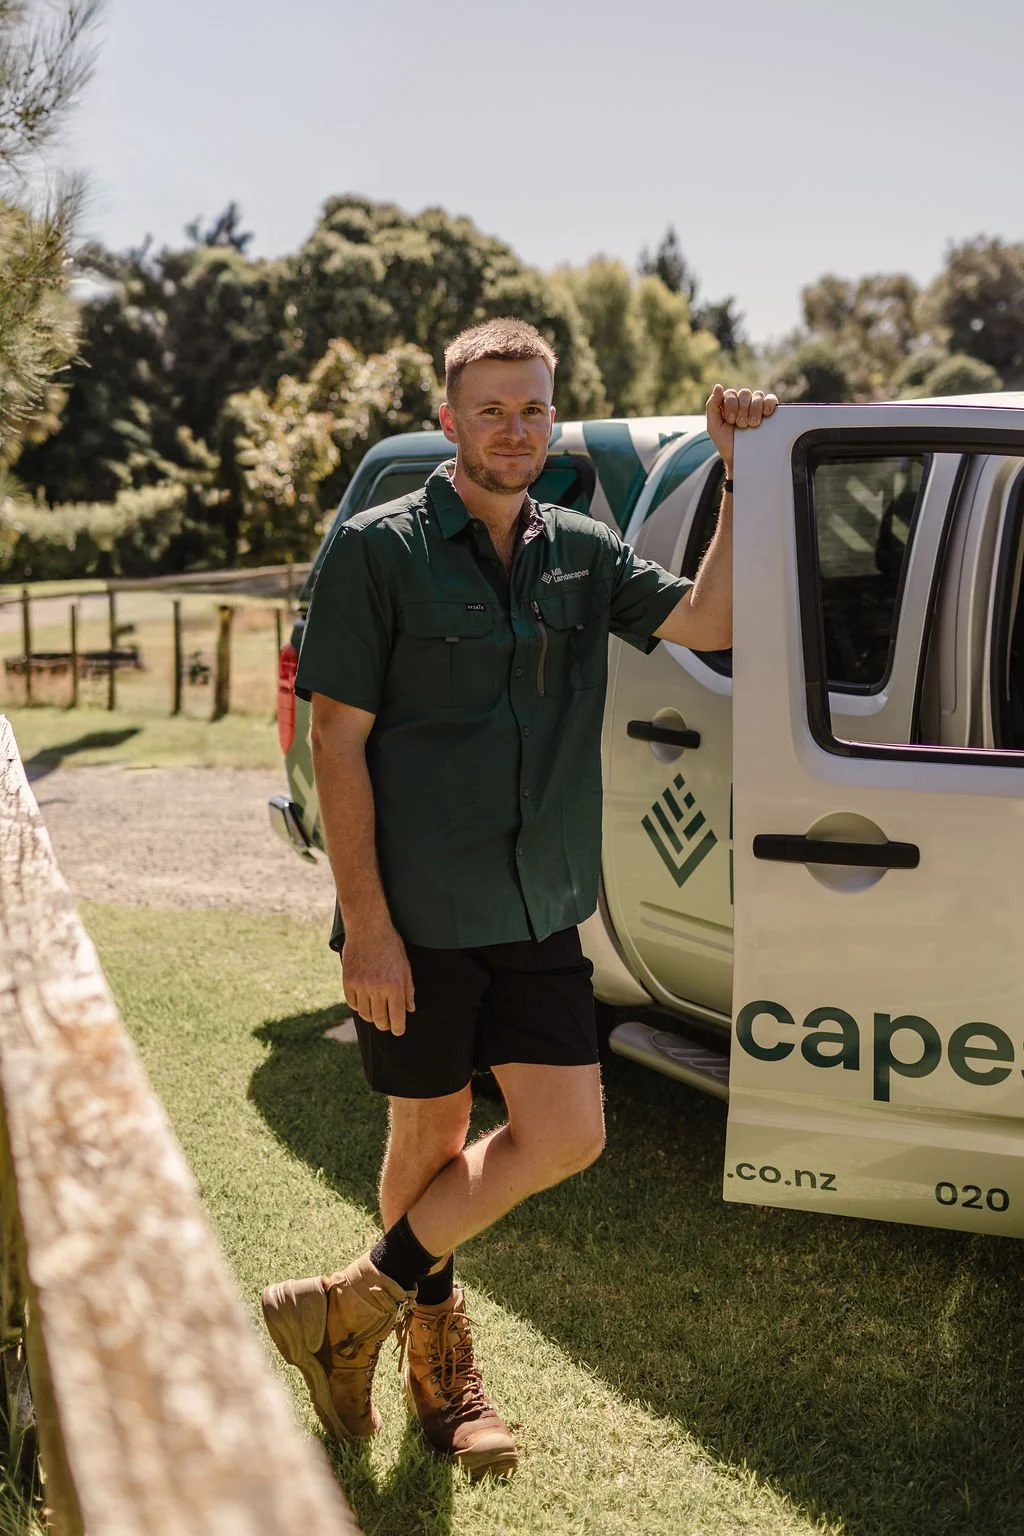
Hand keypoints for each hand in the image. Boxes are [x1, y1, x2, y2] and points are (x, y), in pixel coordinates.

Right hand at [341, 919, 414, 1035]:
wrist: (367, 927)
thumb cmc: (390, 944)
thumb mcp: (405, 965)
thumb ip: (408, 989)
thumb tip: (409, 1009)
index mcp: (394, 985)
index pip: (396, 1016)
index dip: (398, 1028)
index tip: (397, 1031)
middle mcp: (376, 988)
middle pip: (379, 1019)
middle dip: (385, 1024)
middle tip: (387, 1023)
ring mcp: (360, 986)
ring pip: (365, 1014)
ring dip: (371, 1016)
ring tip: (376, 1011)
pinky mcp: (347, 982)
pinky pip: (352, 1003)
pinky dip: (358, 1005)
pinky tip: (364, 1000)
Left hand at [706, 384, 777, 473]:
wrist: (742, 459)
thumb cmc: (726, 444)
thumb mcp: (714, 426)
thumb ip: (712, 406)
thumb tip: (718, 386)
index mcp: (729, 404)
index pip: (731, 393)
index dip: (731, 406)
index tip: (731, 421)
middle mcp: (743, 403)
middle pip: (744, 393)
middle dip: (742, 410)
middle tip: (741, 425)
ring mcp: (757, 406)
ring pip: (757, 395)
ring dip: (754, 410)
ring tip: (752, 424)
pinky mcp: (769, 411)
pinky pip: (771, 399)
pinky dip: (768, 404)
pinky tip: (766, 414)